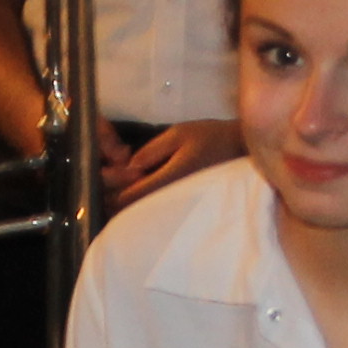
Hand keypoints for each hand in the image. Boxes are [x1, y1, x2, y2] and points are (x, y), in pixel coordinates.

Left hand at [103, 116, 241, 204]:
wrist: (243, 152)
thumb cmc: (212, 138)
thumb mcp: (180, 134)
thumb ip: (152, 151)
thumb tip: (128, 168)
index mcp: (169, 181)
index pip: (129, 197)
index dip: (111, 189)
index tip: (104, 176)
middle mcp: (173, 201)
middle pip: (133, 211)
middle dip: (115, 198)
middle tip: (110, 179)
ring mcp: (179, 208)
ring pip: (144, 214)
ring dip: (129, 202)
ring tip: (124, 183)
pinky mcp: (184, 208)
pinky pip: (156, 211)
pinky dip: (143, 202)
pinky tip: (141, 187)